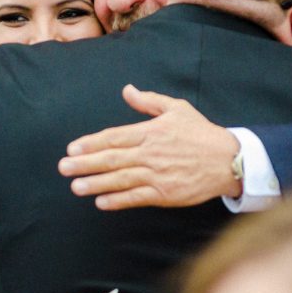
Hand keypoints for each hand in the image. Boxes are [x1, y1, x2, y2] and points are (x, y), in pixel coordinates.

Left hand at [58, 84, 240, 209]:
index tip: (72, 149)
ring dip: (96, 183)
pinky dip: (118, 200)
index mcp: (151, 132)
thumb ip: (149, 101)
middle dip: (85, 164)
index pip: (114, 137)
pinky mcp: (165, 193)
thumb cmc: (202, 133)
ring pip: (120, 179)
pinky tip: (101, 202)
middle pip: (111, 159)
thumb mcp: (177, 108)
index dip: (91, 143)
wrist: (228, 160)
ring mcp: (157, 175)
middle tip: (63, 168)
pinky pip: (137, 197)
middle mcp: (150, 153)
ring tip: (76, 186)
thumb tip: (127, 90)